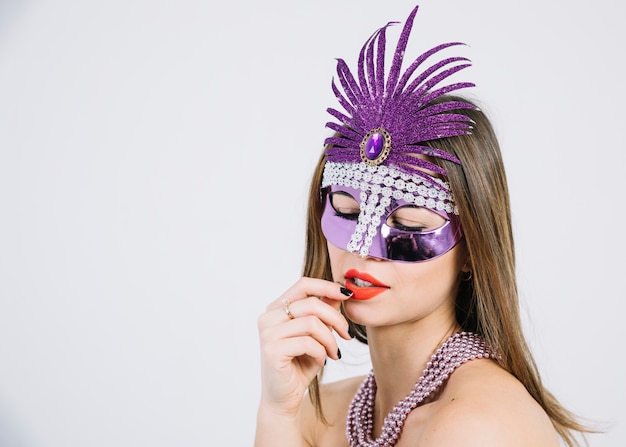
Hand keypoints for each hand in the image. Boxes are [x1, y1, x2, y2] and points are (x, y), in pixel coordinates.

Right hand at [257, 277, 352, 415]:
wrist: (283, 398)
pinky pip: (308, 342)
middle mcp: (268, 317)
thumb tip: (339, 292)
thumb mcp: (316, 334)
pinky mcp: (272, 350)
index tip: (348, 295)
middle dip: (336, 319)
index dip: (327, 286)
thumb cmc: (299, 364)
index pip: (303, 284)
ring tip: (334, 353)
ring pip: (312, 323)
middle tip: (348, 335)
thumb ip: (323, 312)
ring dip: (330, 339)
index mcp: (276, 308)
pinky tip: (321, 360)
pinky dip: (321, 352)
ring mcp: (268, 333)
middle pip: (312, 304)